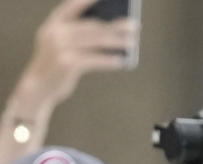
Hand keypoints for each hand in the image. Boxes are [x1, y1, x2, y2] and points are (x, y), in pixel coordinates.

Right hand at [13, 0, 136, 110]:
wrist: (39, 87)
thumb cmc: (56, 63)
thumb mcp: (60, 44)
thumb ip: (78, 35)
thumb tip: (112, 32)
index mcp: (54, 24)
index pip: (73, 7)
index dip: (88, 1)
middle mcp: (56, 32)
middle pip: (92, 26)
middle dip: (115, 26)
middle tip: (134, 25)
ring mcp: (61, 47)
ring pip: (96, 41)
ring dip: (117, 41)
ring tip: (132, 42)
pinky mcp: (67, 63)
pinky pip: (94, 59)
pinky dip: (109, 60)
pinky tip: (122, 61)